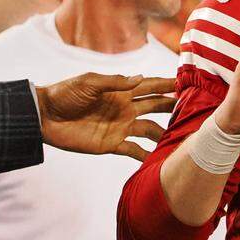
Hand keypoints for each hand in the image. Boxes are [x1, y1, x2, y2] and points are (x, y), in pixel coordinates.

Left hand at [36, 73, 177, 160]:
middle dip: (174, 107)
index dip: (168, 85)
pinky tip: (161, 161)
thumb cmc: (64, 94)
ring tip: (184, 137)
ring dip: (165, 132)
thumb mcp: (88, 83)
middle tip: (196, 109)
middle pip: (156, 107)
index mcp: (121, 91)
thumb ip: (114, 82)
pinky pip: (134, 151)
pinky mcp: (112, 144)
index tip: (188, 84)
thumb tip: (140, 78)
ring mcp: (121, 127)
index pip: (150, 86)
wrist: (43, 117)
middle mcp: (126, 109)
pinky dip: (147, 155)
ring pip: (151, 129)